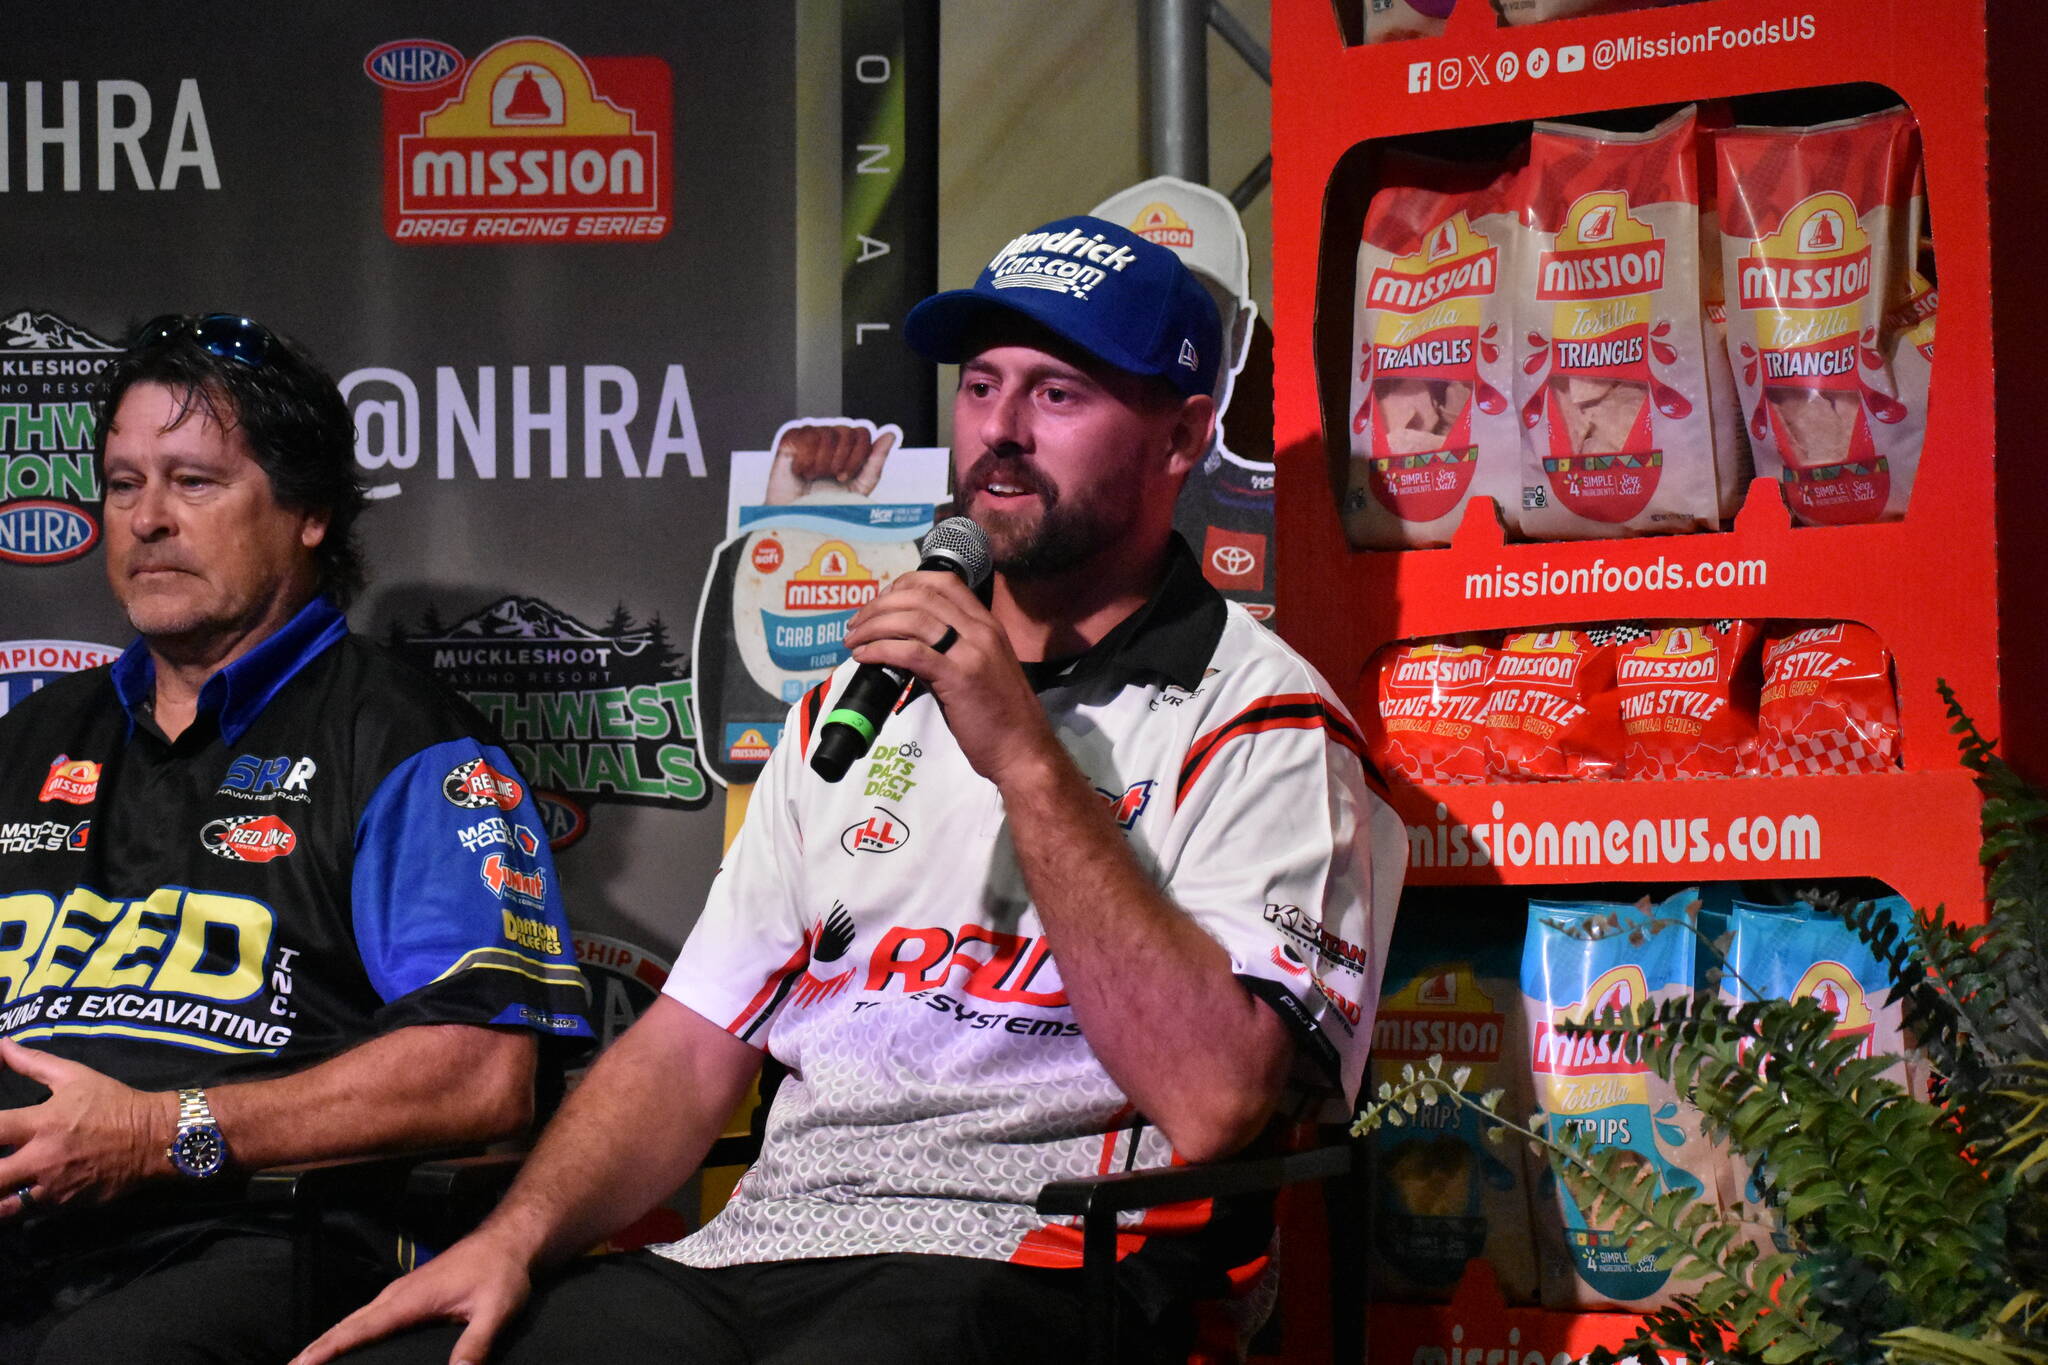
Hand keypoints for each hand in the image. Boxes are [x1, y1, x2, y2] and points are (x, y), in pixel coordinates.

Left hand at [0, 1038, 174, 1215]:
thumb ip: (33, 1062)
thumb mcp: (75, 1077)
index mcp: (41, 1124)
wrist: (155, 1139)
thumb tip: (2, 1044)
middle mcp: (42, 1159)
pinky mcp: (64, 1207)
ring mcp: (52, 1188)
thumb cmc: (113, 1104)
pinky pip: (26, 1216)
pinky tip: (11, 1199)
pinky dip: (13, 1210)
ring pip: (3, 1208)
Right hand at [291, 1229, 533, 1364]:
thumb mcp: (495, 1311)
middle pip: (347, 1325)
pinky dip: (348, 1332)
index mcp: (409, 1299)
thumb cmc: (501, 1271)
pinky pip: (369, 1316)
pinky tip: (345, 1345)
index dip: (327, 1350)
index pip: (359, 1329)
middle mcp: (397, 1294)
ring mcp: (401, 1293)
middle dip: (315, 1349)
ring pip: (355, 1319)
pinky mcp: (409, 1295)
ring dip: (328, 1340)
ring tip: (304, 1363)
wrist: (508, 1240)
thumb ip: (476, 1345)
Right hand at [764, 423, 895, 502]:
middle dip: (840, 460)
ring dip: (822, 462)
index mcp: (849, 446)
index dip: (857, 455)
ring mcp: (810, 436)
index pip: (862, 433)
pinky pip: (804, 435)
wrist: (798, 519)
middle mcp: (831, 437)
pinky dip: (805, 459)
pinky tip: (800, 471)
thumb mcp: (859, 487)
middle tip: (830, 478)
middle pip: (846, 432)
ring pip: (826, 434)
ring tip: (813, 477)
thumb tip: (891, 434)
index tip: (845, 477)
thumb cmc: (828, 505)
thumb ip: (875, 461)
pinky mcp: (790, 439)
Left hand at [841, 569, 1060, 789]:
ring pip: (912, 620)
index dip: (904, 584)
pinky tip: (864, 657)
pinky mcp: (959, 677)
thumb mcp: (978, 670)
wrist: (1023, 750)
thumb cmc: (1001, 717)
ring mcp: (972, 651)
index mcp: (987, 624)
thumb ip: (948, 652)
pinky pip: (911, 652)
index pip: (943, 582)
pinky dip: (881, 650)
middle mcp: (981, 629)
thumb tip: (905, 646)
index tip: (881, 602)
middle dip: (880, 605)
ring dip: (874, 626)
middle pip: (921, 596)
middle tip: (857, 624)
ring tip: (854, 641)